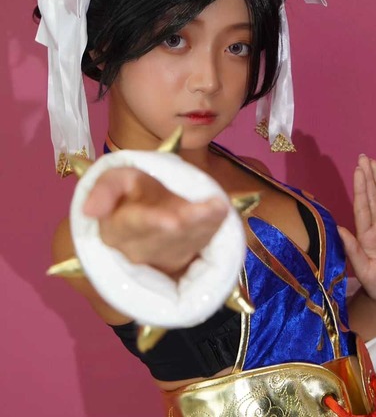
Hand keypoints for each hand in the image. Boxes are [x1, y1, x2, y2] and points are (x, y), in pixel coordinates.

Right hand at [83, 167, 227, 276]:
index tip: (172, 219)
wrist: (143, 210)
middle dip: (189, 223)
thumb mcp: (117, 179)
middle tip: (211, 207)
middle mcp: (136, 250)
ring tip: (219, 207)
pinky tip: (221, 212)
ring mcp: (159, 259)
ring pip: (184, 244)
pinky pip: (197, 248)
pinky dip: (211, 230)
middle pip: (165, 238)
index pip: (133, 227)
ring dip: (205, 227)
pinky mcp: (180, 262)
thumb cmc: (131, 192)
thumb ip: (105, 189)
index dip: (152, 223)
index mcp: (116, 228)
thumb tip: (90, 210)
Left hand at [338, 155, 375, 305]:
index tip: (358, 170)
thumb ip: (352, 249)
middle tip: (365, 157)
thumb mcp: (362, 269)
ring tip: (375, 164)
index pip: (362, 205)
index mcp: (364, 234)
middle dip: (369, 177)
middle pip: (373, 197)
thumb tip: (338, 229)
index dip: (361, 187)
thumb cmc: (373, 284)